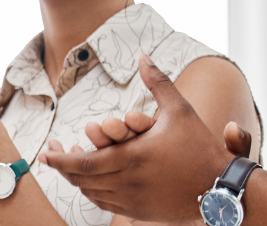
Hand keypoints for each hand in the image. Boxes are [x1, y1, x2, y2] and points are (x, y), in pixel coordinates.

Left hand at [40, 55, 232, 221]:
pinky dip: (93, 193)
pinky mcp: (140, 212)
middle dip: (63, 167)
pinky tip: (91, 181)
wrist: (221, 188)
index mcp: (131, 158)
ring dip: (77, 180)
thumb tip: (143, 56)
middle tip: (51, 155)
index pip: (82, 163)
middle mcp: (127, 183)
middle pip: (82, 179)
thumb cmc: (201, 148)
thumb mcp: (180, 110)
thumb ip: (158, 83)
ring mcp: (133, 201)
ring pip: (91, 193)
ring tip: (69, 164)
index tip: (44, 153)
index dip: (60, 159)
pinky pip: (106, 204)